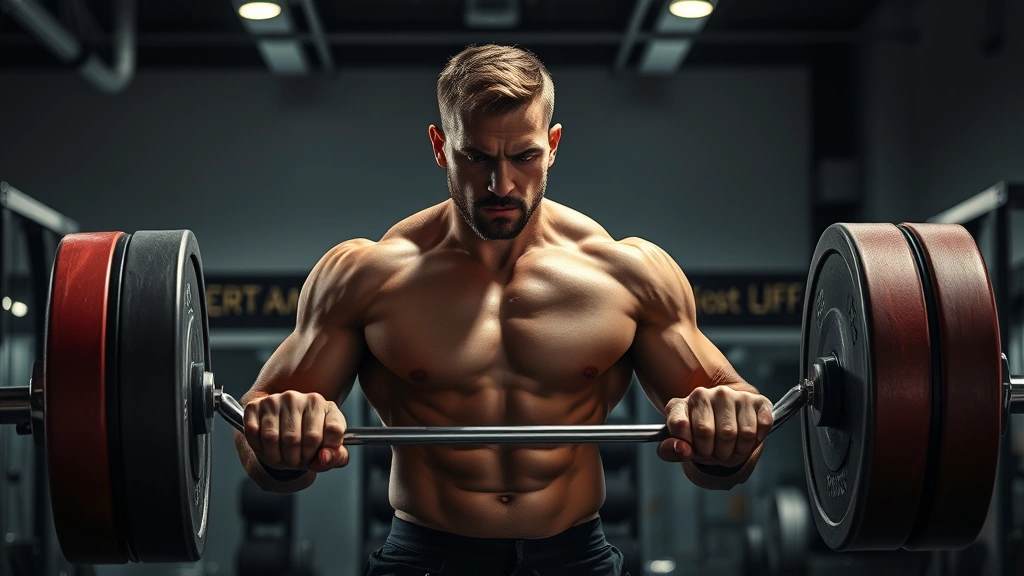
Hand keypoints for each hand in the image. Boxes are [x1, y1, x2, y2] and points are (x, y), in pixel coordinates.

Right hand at [243, 391, 348, 472]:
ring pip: (272, 438)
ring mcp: (275, 400)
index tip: (320, 457)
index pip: (332, 431)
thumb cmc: (309, 440)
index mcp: (324, 405)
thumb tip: (324, 457)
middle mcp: (299, 398)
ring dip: (276, 457)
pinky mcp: (254, 406)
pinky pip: (253, 433)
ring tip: (282, 458)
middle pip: (296, 438)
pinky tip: (267, 448)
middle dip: (296, 460)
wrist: (282, 429)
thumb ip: (337, 456)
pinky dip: (259, 449)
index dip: (324, 453)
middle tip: (296, 462)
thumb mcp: (330, 449)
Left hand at [657, 386, 772, 467]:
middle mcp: (705, 393)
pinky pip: (761, 426)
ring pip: (739, 433)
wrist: (726, 422)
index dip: (687, 445)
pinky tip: (748, 439)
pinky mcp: (757, 401)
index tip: (692, 449)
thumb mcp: (681, 444)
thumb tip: (683, 450)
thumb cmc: (700, 436)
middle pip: (708, 432)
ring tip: (731, 448)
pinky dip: (756, 442)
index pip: (679, 425)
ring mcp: (731, 395)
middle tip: (716, 453)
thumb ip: (671, 450)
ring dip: (737, 451)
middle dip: (713, 453)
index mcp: (680, 404)